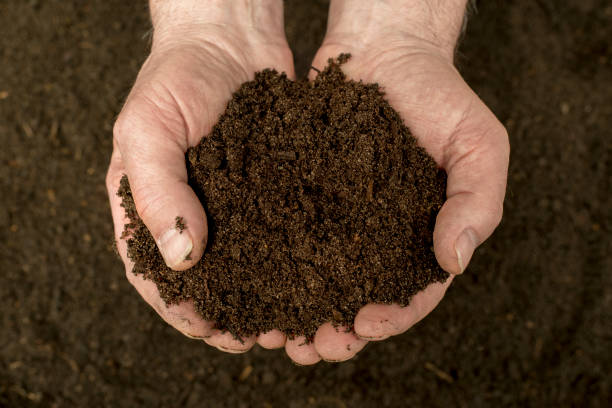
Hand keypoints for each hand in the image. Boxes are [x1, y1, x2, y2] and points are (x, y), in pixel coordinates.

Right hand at [106, 0, 294, 352]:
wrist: (228, 39)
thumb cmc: (176, 77)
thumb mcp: (148, 129)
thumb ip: (157, 193)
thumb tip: (183, 259)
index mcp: (150, 207)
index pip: (155, 274)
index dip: (181, 309)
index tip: (210, 332)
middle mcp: (192, 213)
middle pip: (207, 281)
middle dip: (230, 316)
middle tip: (258, 341)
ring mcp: (232, 205)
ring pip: (247, 266)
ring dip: (265, 299)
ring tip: (290, 323)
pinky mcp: (269, 190)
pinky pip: (279, 234)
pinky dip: (292, 262)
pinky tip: (314, 279)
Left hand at [286, 0, 509, 363]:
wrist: (385, 50)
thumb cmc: (439, 96)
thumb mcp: (479, 144)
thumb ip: (478, 201)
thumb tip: (455, 260)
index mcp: (423, 236)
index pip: (413, 293)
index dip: (392, 317)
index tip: (364, 325)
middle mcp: (379, 236)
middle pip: (359, 299)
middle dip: (337, 331)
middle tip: (311, 346)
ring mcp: (340, 219)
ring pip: (319, 281)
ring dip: (300, 312)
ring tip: (278, 334)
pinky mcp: (304, 196)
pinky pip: (287, 238)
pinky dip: (274, 267)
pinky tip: (254, 284)